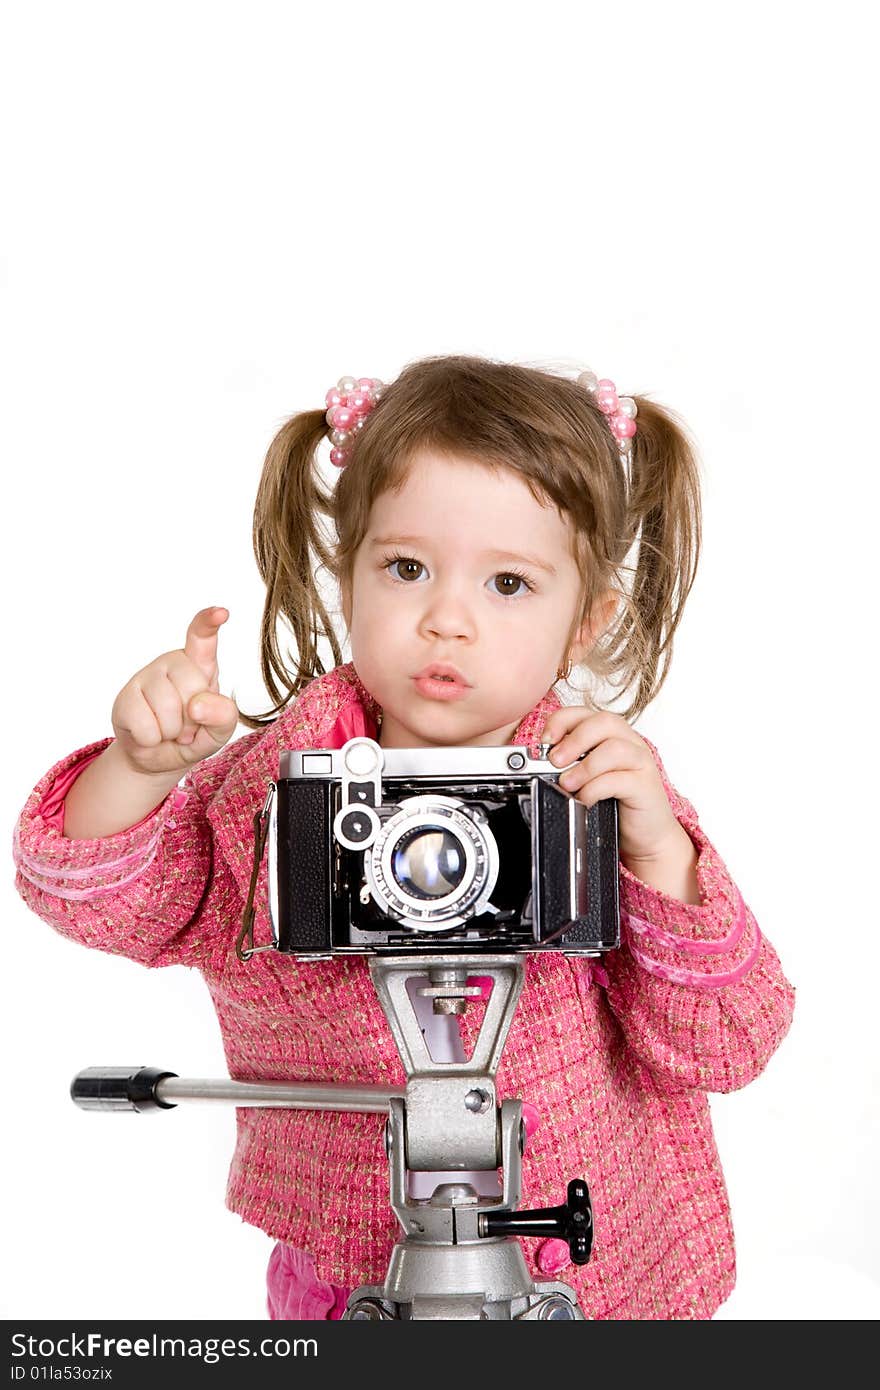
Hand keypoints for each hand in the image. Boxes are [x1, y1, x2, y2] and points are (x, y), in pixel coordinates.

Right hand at [110, 607, 238, 776]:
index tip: (220, 612)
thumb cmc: (194, 734)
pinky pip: (146, 727)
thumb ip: (223, 715)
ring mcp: (145, 676)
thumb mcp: (220, 729)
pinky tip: (149, 734)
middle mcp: (171, 662)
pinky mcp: (124, 698)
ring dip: (172, 731)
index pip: (202, 636)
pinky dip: (152, 740)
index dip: (209, 622)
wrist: (158, 757)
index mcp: (199, 663)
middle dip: (194, 717)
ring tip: (168, 729)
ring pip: (168, 709)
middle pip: (193, 686)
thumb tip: (197, 705)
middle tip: (187, 724)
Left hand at [540, 708, 684, 868]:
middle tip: (555, 761)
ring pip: (615, 748)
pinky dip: (596, 788)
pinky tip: (585, 799)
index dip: (561, 721)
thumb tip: (538, 761)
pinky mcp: (646, 786)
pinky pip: (620, 779)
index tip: (545, 741)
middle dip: (574, 739)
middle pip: (604, 722)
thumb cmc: (615, 804)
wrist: (645, 834)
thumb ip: (570, 764)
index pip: (585, 713)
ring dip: (585, 766)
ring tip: (568, 784)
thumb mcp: (587, 777)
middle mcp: (629, 743)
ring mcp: (641, 762)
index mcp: (611, 735)